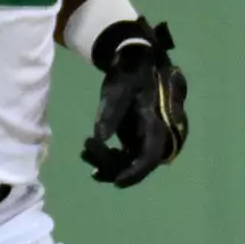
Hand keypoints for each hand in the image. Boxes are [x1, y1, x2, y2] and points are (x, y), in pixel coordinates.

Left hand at [78, 22, 189, 189]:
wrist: (137, 60)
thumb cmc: (130, 72)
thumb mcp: (118, 89)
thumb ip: (110, 114)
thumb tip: (100, 138)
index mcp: (159, 123)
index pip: (150, 156)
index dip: (135, 172)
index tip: (116, 182)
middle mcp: (159, 135)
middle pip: (139, 163)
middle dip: (113, 166)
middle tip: (87, 153)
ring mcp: (150, 137)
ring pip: (131, 161)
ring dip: (108, 162)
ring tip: (85, 150)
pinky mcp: (140, 138)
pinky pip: (127, 155)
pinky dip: (109, 156)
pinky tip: (90, 151)